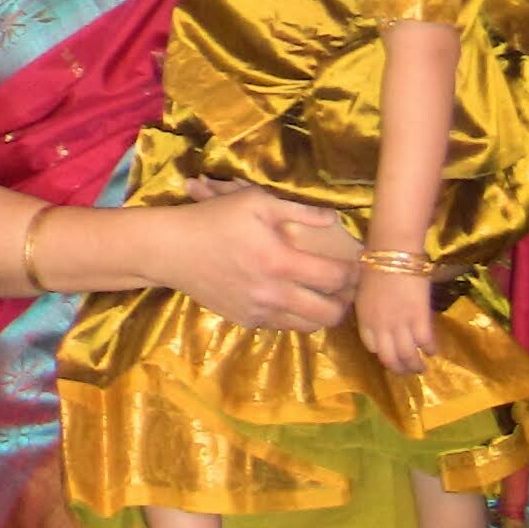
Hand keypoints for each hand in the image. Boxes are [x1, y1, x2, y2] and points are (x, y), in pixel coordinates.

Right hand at [171, 178, 355, 330]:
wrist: (169, 249)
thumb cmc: (213, 219)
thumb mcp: (254, 202)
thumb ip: (299, 211)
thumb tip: (334, 219)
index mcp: (279, 261)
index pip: (336, 278)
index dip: (354, 273)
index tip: (358, 265)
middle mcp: (273, 293)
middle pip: (330, 313)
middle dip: (345, 301)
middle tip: (344, 287)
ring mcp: (259, 311)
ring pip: (309, 325)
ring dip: (321, 312)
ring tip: (321, 295)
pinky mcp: (246, 321)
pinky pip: (283, 325)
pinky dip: (293, 314)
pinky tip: (288, 296)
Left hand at [357, 267, 435, 372]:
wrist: (393, 252)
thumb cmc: (377, 264)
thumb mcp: (366, 291)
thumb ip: (372, 309)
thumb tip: (380, 319)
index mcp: (364, 317)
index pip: (371, 346)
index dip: (381, 353)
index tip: (389, 355)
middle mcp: (380, 326)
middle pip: (389, 357)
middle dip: (399, 368)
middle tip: (407, 371)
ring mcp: (400, 324)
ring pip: (408, 356)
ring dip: (416, 365)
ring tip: (422, 368)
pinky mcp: (419, 319)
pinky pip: (426, 343)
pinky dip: (431, 350)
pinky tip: (433, 351)